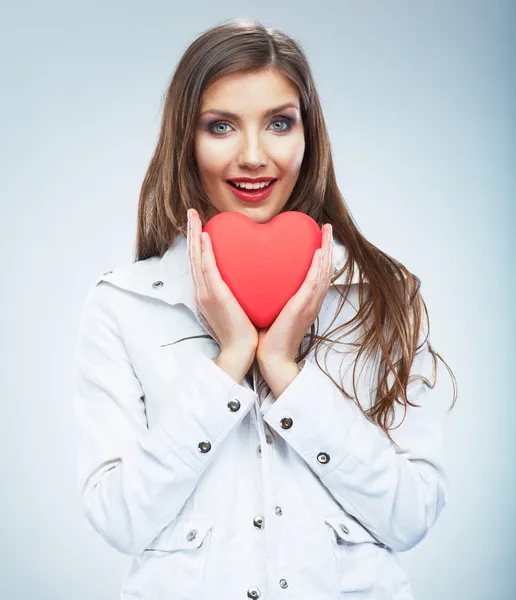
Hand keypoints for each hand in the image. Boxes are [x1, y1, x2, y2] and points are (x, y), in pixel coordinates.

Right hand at [187, 208, 257, 354]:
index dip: (196, 243)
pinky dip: (204, 253)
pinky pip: (208, 270)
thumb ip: (235, 290)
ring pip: (196, 259)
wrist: (241, 350)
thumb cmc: (242, 330)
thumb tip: (245, 275)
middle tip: (191, 213)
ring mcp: (206, 294)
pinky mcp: (215, 296)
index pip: (198, 263)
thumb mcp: (236, 305)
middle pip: (192, 256)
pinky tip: (204, 237)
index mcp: (206, 293)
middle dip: (190, 233)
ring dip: (193, 236)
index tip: (198, 225)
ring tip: (193, 217)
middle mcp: (202, 291)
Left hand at [256, 223, 333, 366]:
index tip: (319, 237)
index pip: (318, 274)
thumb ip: (271, 294)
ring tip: (326, 232)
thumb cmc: (269, 337)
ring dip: (327, 251)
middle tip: (327, 227)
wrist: (271, 358)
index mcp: (306, 302)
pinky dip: (317, 268)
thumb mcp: (272, 309)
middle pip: (326, 270)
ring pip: (323, 273)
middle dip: (328, 246)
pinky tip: (318, 252)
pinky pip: (312, 285)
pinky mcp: (301, 309)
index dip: (322, 254)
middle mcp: (311, 302)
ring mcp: (309, 305)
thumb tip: (259, 278)